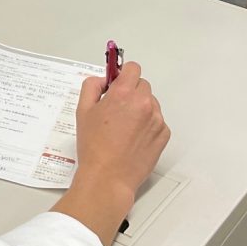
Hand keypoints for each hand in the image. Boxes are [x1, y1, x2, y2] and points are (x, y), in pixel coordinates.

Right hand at [75, 61, 169, 198]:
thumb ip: (91, 87)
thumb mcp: (82, 111)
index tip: (117, 82)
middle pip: (142, 85)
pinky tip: (133, 137)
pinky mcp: (164, 134)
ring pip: (151, 103)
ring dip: (140, 108)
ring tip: (124, 127)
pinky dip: (148, 124)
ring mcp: (157, 119)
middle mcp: (144, 103)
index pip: (132, 68)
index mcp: (123, 94)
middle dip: (131, 92)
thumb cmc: (94, 147)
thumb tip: (102, 80)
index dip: (123, 74)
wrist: (108, 177)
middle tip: (117, 108)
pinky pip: (157, 120)